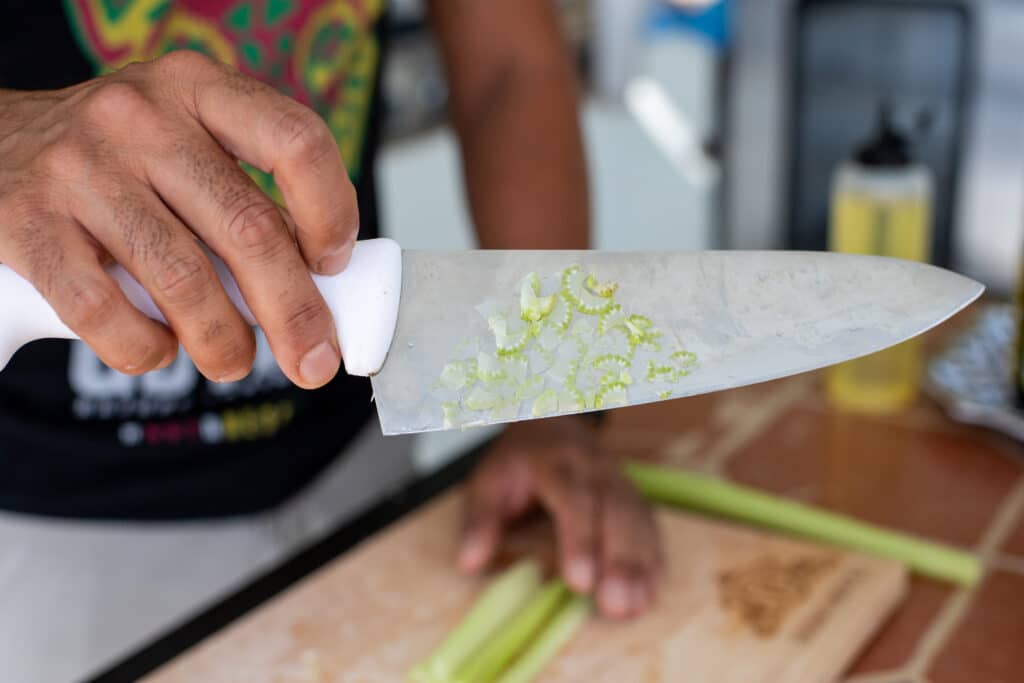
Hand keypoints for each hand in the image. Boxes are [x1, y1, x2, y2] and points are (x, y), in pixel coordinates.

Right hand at [0, 52, 357, 386]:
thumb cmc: (119, 159)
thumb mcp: (187, 144)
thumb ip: (246, 196)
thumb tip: (317, 286)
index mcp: (199, 89)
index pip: (296, 142)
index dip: (331, 213)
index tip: (334, 266)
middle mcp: (142, 117)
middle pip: (248, 228)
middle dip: (294, 313)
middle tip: (312, 361)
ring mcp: (80, 167)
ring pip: (182, 278)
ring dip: (223, 342)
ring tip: (232, 362)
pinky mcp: (27, 222)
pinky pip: (102, 310)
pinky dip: (143, 348)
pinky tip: (157, 351)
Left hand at [458, 416, 662, 618]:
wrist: (550, 422)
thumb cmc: (517, 461)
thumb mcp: (486, 481)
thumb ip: (479, 520)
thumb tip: (470, 562)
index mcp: (558, 462)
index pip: (574, 499)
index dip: (580, 541)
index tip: (580, 583)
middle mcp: (595, 469)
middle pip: (615, 513)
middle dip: (619, 562)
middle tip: (615, 607)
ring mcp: (619, 481)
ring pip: (637, 521)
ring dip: (639, 566)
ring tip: (634, 609)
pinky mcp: (633, 496)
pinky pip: (649, 526)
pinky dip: (652, 559)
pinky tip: (650, 592)